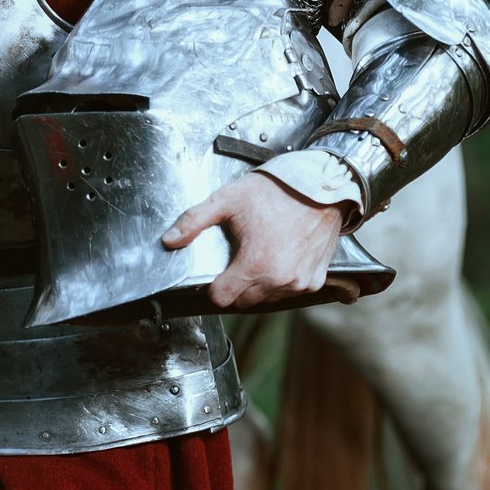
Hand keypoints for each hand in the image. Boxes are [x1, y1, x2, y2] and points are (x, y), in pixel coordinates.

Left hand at [161, 173, 346, 310]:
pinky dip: (281, 282)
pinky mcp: (314, 282)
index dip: (214, 287)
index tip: (217, 272)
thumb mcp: (227, 200)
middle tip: (239, 257)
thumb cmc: (276, 192)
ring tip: (261, 254)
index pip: (222, 298)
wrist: (320, 187)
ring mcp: (299, 283)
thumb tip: (169, 241)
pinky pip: (289, 293)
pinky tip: (279, 258)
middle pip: (243, 301)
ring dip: (259, 285)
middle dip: (235, 285)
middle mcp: (279, 280)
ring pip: (266, 299)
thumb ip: (194, 221)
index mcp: (255, 264)